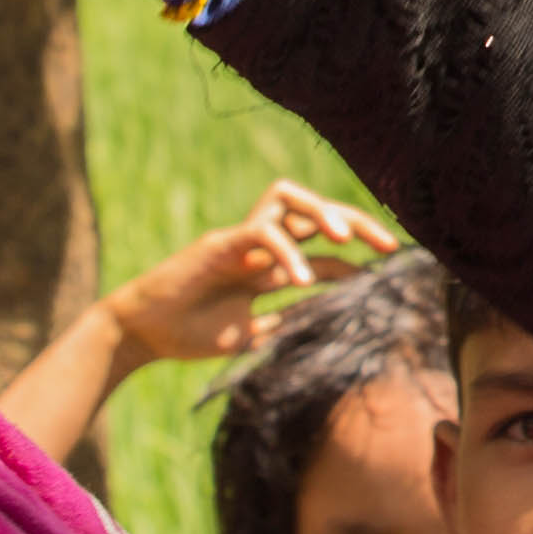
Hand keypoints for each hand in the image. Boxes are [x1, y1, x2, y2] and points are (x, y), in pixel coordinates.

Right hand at [107, 183, 406, 371]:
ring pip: (288, 198)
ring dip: (323, 212)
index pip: (323, 247)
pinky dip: (286, 252)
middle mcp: (259, 244)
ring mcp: (239, 239)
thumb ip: (284, 322)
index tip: (389, 271)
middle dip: (356, 220)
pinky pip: (261, 232)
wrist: (143, 335)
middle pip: (314, 210)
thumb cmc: (191, 336)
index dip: (358, 256)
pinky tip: (299, 280)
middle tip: (389, 245)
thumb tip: (320, 322)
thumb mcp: (252, 334)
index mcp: (270, 266)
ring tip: (346, 240)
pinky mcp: (219, 244)